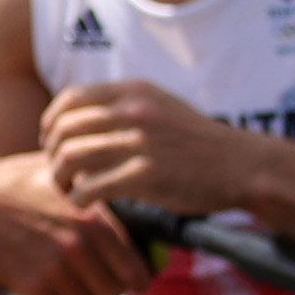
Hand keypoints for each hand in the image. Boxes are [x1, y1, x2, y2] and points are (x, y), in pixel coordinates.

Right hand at [0, 150, 157, 294]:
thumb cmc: (19, 185)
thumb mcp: (62, 175)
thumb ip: (100, 188)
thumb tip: (142, 203)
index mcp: (92, 217)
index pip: (135, 269)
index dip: (138, 277)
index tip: (136, 280)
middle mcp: (76, 244)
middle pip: (113, 291)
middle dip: (106, 286)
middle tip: (92, 274)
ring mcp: (53, 267)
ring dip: (77, 292)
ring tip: (60, 269)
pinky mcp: (31, 285)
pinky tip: (41, 277)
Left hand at [40, 81, 273, 230]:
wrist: (244, 166)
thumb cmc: (198, 143)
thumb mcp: (162, 106)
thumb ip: (124, 107)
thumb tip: (79, 120)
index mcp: (134, 91)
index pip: (71, 99)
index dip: (51, 122)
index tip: (51, 142)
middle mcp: (133, 111)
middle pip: (65, 130)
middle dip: (51, 154)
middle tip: (58, 173)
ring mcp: (140, 143)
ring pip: (71, 157)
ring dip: (60, 178)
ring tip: (67, 190)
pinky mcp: (146, 176)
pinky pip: (91, 187)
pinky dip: (80, 198)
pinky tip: (86, 203)